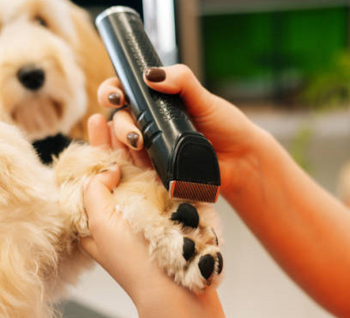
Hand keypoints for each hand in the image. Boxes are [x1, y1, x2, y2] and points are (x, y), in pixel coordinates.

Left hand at [81, 115, 172, 302]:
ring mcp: (147, 198)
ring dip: (131, 140)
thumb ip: (93, 190)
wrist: (172, 277)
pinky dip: (153, 151)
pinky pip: (158, 169)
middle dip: (110, 138)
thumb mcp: (97, 224)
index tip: (93, 123)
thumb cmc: (131, 258)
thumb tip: (106, 168)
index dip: (91, 148)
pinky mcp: (168, 197)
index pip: (92, 173)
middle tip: (107, 113)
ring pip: (137, 162)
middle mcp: (123, 203)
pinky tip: (149, 133)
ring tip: (126, 114)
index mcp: (100, 212)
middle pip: (114, 163)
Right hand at [96, 64, 265, 196]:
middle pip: (120, 121)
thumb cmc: (226, 127)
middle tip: (136, 132)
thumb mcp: (204, 98)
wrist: (240, 160)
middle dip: (121, 124)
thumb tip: (151, 75)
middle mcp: (150, 125)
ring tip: (139, 143)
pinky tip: (136, 160)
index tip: (117, 95)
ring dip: (121, 143)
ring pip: (122, 145)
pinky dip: (130, 163)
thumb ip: (182, 80)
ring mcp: (151, 149)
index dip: (113, 91)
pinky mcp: (155, 170)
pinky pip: (134, 166)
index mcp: (158, 104)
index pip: (126, 93)